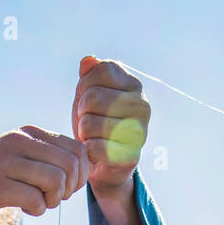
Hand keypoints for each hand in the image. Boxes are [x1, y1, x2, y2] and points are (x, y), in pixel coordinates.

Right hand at [0, 126, 88, 218]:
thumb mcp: (17, 155)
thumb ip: (45, 157)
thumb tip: (83, 171)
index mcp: (28, 133)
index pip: (77, 149)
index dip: (80, 174)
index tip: (66, 187)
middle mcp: (19, 142)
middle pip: (70, 166)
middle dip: (70, 189)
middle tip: (54, 198)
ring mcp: (7, 163)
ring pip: (56, 181)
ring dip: (54, 200)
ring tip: (40, 203)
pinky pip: (35, 200)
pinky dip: (37, 210)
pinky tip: (25, 207)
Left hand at [72, 56, 149, 195]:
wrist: (106, 163)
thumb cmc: (97, 122)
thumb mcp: (90, 93)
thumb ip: (89, 75)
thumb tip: (88, 61)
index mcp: (134, 85)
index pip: (103, 69)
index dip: (85, 84)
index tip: (84, 98)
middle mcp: (142, 106)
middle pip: (93, 97)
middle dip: (81, 111)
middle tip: (85, 121)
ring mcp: (139, 132)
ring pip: (89, 123)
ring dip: (82, 133)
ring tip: (90, 136)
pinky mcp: (130, 156)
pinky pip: (94, 147)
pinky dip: (87, 150)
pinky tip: (94, 150)